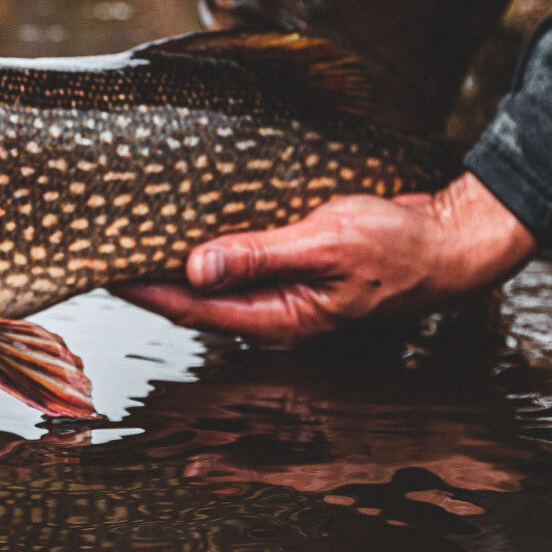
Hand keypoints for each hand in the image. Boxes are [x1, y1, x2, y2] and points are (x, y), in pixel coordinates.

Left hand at [114, 172, 535, 345]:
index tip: (103, 267)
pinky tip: (185, 232)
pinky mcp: (294, 273)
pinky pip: (240, 266)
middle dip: (147, 280)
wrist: (452, 241)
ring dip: (173, 265)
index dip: (144, 289)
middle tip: (99, 248)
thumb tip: (195, 267)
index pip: (193, 308)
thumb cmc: (399, 246)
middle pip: (194, 301)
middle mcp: (275, 314)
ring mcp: (285, 296)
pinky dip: (208, 251)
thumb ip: (260, 254)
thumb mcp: (327, 242)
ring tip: (128, 239)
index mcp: (280, 319)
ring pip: (214, 284)